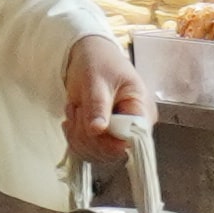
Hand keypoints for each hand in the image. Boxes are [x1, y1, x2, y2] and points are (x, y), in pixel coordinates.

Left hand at [61, 28, 150, 164]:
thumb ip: (98, 104)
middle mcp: (133, 128)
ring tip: (75, 109)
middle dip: (88, 136)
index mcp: (142, 111)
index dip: (111, 140)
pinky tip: (72, 120)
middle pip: (113, 151)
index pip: (133, 139)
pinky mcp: (102, 139)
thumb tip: (98, 129)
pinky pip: (87, 152)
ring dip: (77, 136)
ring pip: (97, 154)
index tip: (92, 126)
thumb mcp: (97, 79)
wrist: (89, 58)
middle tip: (77, 110)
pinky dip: (73, 139)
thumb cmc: (99, 62)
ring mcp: (117, 135)